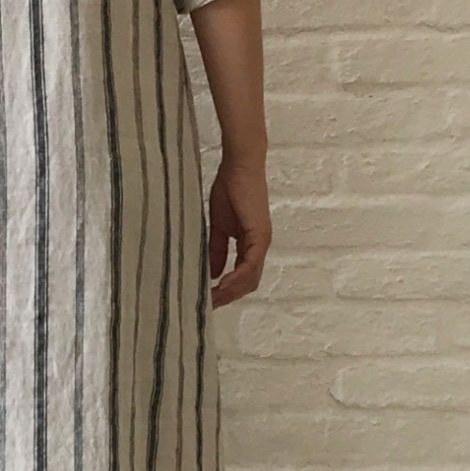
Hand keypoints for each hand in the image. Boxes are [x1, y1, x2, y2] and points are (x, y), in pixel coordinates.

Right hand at [207, 158, 270, 308]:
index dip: (227, 290)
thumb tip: (213, 273)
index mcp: (251, 244)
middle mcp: (259, 246)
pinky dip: (236, 277)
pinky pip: (250, 264)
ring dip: (231, 291)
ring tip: (211, 299)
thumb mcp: (218, 226)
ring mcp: (261, 241)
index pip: (243, 276)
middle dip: (228, 296)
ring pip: (250, 278)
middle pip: (248, 283)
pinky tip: (220, 284)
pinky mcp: (258, 235)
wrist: (239, 166)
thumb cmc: (229, 189)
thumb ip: (217, 249)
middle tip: (207, 304)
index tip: (208, 298)